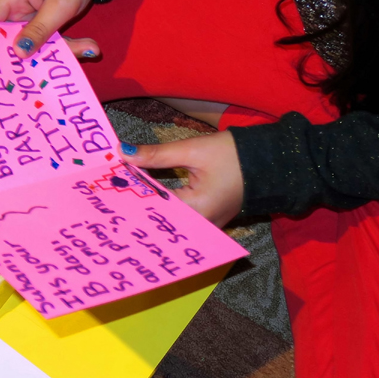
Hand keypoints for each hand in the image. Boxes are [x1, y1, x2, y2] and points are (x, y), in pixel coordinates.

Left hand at [121, 131, 243, 226]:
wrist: (269, 162)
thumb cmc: (234, 156)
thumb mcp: (192, 150)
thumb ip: (156, 155)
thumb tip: (124, 153)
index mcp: (197, 210)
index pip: (152, 208)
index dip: (129, 197)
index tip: (109, 186)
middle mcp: (201, 226)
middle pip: (158, 219)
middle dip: (135, 204)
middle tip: (111, 191)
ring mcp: (206, 227)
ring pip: (168, 221)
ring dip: (148, 206)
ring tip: (124, 193)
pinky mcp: (208, 222)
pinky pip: (179, 219)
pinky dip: (163, 208)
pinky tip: (146, 196)